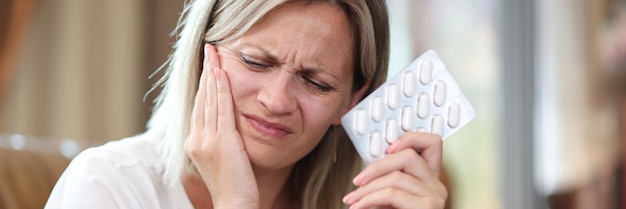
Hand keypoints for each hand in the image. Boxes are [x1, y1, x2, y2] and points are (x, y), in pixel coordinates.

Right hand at [184, 44, 258, 208]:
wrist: (235, 204)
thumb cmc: (234, 186)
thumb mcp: (223, 159)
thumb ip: (221, 140)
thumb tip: (228, 125)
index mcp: (195, 143)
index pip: (199, 106)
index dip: (203, 84)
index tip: (208, 65)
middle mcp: (196, 139)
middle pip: (201, 98)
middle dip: (206, 71)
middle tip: (209, 49)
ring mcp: (207, 140)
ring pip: (210, 99)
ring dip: (213, 73)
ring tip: (215, 52)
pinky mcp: (222, 141)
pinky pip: (222, 108)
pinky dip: (222, 89)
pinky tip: (222, 73)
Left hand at [342, 132, 447, 208]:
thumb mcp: (393, 200)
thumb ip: (388, 182)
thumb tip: (366, 172)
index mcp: (430, 179)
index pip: (433, 143)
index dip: (410, 138)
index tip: (387, 147)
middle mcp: (437, 185)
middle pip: (408, 156)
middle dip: (375, 167)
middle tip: (357, 181)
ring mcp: (435, 196)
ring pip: (396, 176)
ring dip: (367, 189)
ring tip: (353, 200)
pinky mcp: (428, 207)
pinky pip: (391, 194)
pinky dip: (369, 200)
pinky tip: (359, 207)